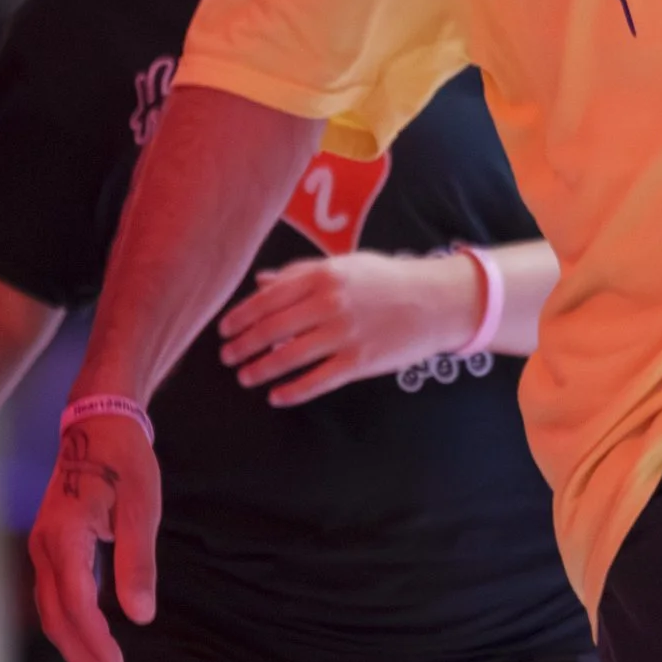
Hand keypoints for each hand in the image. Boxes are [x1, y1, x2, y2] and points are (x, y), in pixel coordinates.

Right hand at [29, 410, 159, 661]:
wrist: (100, 424)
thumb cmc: (126, 461)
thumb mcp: (143, 509)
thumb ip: (138, 563)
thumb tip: (140, 616)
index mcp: (65, 535)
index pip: (77, 605)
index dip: (96, 644)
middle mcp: (44, 545)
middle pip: (57, 617)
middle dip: (84, 656)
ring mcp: (42, 546)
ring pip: (51, 611)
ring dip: (75, 645)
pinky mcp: (50, 546)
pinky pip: (54, 596)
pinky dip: (70, 624)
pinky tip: (93, 640)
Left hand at [216, 250, 486, 406]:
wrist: (437, 301)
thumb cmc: (388, 280)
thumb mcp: (345, 265)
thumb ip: (300, 273)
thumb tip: (260, 282)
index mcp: (323, 275)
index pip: (268, 298)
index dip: (241, 316)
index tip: (224, 329)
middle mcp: (329, 303)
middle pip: (272, 329)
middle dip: (244, 345)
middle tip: (228, 357)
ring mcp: (344, 334)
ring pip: (289, 356)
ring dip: (261, 369)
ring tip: (245, 377)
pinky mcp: (360, 361)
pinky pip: (318, 380)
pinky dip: (293, 390)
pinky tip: (277, 396)